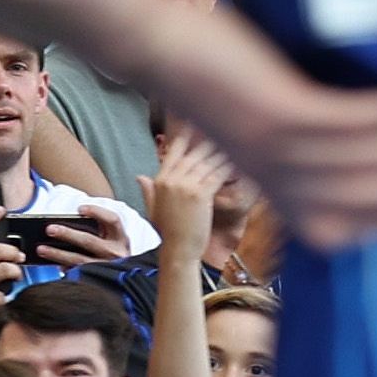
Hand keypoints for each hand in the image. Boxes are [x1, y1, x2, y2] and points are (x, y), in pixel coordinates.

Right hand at [141, 126, 228, 254]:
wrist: (178, 250)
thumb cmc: (168, 232)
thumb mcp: (153, 209)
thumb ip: (148, 190)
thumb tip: (140, 176)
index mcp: (160, 181)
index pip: (174, 153)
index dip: (185, 139)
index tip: (195, 126)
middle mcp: (172, 180)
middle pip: (194, 155)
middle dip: (209, 144)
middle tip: (222, 133)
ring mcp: (186, 186)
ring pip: (207, 163)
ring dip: (221, 154)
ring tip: (233, 145)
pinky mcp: (201, 194)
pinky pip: (217, 175)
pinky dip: (227, 168)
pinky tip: (237, 162)